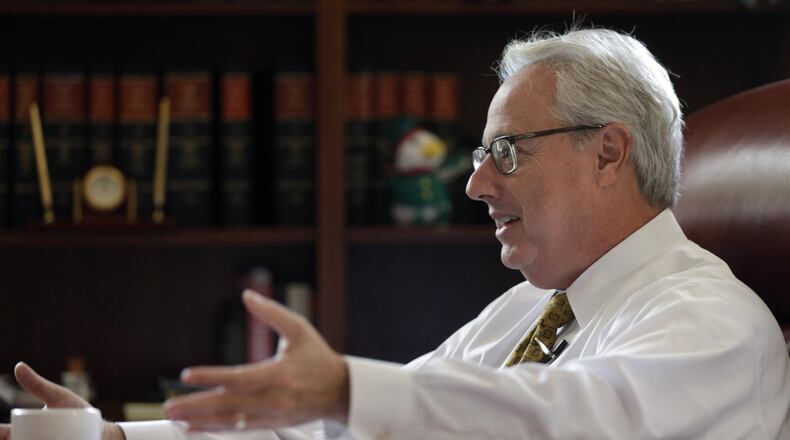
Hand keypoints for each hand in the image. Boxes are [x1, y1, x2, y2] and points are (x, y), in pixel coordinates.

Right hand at [0, 363, 124, 439]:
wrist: (103, 432)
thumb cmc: (78, 413)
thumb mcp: (58, 398)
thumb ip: (38, 385)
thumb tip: (19, 366)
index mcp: (23, 434)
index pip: (3, 435)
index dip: (0, 434)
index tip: (1, 433)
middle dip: (11, 439)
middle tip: (15, 438)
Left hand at [164, 289, 349, 431]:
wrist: (341, 390)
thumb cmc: (318, 358)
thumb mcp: (299, 329)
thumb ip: (271, 313)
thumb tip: (248, 295)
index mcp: (280, 374)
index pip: (239, 377)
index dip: (212, 377)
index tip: (188, 375)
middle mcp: (274, 398)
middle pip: (229, 404)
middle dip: (197, 405)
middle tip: (171, 404)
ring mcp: (273, 415)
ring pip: (231, 421)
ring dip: (201, 420)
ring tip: (176, 416)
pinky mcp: (272, 423)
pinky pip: (240, 429)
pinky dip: (215, 429)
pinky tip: (196, 427)